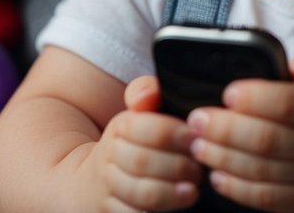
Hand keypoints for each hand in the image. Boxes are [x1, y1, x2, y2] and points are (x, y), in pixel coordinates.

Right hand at [87, 76, 203, 211]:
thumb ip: (147, 93)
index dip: (174, 134)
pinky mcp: (113, 212)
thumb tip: (145, 95)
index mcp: (120, 127)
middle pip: (143, 161)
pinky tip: (176, 203)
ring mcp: (110, 186)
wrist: (95, 181)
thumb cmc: (131, 143)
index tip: (195, 138)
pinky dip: (159, 211)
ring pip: (141, 192)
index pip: (147, 128)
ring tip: (192, 189)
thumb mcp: (137, 114)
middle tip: (198, 168)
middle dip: (177, 165)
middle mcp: (110, 157)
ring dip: (172, 191)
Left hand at [187, 58, 293, 212]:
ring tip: (196, 145)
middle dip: (223, 129)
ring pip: (261, 170)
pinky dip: (237, 187)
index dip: (252, 99)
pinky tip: (217, 174)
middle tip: (195, 120)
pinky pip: (267, 198)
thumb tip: (272, 60)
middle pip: (266, 140)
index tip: (225, 93)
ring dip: (221, 157)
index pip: (287, 103)